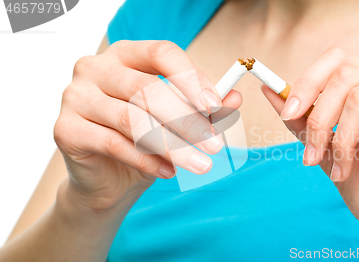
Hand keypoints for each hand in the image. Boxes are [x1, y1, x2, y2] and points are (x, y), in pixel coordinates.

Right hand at [54, 40, 240, 212]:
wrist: (107, 179)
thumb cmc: (142, 142)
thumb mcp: (177, 122)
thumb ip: (203, 108)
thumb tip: (234, 97)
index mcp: (124, 55)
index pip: (162, 53)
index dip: (192, 78)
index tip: (217, 107)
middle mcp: (95, 68)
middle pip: (148, 88)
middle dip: (188, 120)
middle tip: (215, 145)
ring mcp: (75, 96)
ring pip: (133, 119)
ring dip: (173, 145)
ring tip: (199, 164)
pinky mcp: (65, 129)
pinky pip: (114, 144)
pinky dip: (146, 161)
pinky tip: (168, 172)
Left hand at [263, 47, 358, 259]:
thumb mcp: (325, 148)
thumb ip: (303, 118)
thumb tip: (270, 90)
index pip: (340, 59)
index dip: (308, 81)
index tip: (288, 113)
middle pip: (346, 75)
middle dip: (319, 118)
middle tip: (313, 156)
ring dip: (342, 139)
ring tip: (342, 168)